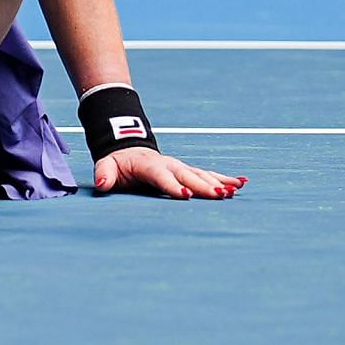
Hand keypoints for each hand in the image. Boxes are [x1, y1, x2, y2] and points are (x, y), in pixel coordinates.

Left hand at [94, 147, 247, 199]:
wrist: (128, 148)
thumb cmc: (118, 162)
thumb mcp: (106, 165)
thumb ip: (105, 173)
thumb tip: (102, 183)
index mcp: (149, 165)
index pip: (161, 176)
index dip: (172, 186)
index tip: (185, 195)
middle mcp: (169, 164)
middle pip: (188, 176)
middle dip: (204, 186)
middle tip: (220, 195)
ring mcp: (181, 167)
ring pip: (201, 174)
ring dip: (218, 182)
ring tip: (233, 191)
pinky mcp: (188, 171)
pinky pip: (208, 173)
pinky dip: (225, 178)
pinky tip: (242, 183)